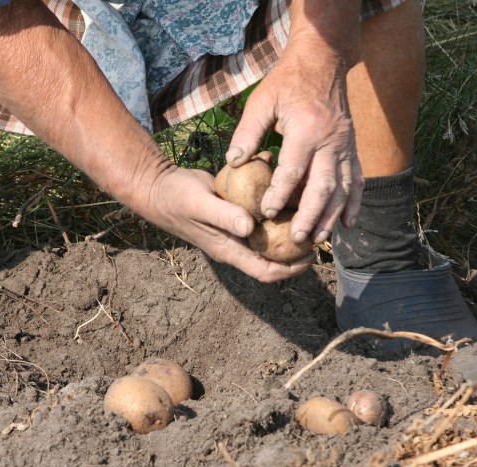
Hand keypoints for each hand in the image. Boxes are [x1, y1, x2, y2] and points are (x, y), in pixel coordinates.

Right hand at [132, 166, 313, 282]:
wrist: (158, 186)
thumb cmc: (176, 198)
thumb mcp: (200, 204)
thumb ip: (224, 215)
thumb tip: (250, 228)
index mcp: (229, 249)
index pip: (265, 271)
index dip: (290, 270)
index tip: (310, 256)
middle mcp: (236, 243)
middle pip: (273, 257)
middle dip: (297, 250)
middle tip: (318, 232)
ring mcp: (236, 228)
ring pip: (269, 236)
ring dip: (288, 226)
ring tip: (309, 210)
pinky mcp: (236, 211)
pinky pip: (260, 214)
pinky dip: (275, 204)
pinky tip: (286, 185)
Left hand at [227, 36, 363, 245]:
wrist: (323, 60)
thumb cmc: (286, 81)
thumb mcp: (261, 100)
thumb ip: (247, 132)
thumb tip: (233, 163)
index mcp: (306, 129)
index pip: (293, 170)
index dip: (279, 193)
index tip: (266, 212)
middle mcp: (330, 140)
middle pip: (322, 185)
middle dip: (310, 215)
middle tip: (297, 238)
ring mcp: (345, 145)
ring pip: (343, 188)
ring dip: (332, 216)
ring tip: (318, 239)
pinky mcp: (351, 148)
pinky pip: (357, 180)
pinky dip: (354, 203)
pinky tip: (347, 225)